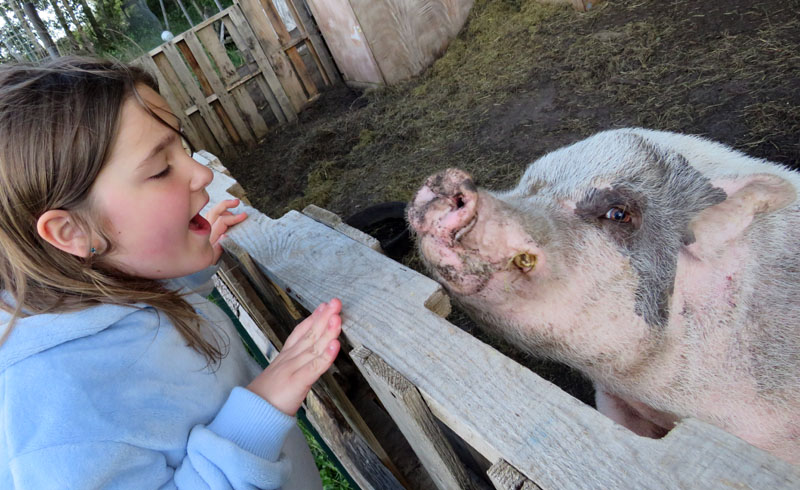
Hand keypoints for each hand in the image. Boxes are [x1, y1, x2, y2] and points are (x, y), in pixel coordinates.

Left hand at [205, 198, 247, 262]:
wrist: (194, 262)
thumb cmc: (206, 261)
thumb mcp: (213, 259)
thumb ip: (219, 249)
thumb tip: (225, 236)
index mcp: (210, 236)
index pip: (222, 221)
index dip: (233, 218)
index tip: (243, 216)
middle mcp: (205, 229)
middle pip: (215, 212)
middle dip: (226, 205)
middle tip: (237, 202)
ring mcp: (204, 226)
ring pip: (213, 212)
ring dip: (223, 207)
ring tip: (234, 204)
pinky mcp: (203, 225)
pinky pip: (211, 215)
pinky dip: (220, 211)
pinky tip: (227, 212)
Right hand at [247, 299, 341, 414]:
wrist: (250, 413)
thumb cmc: (266, 398)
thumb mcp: (280, 376)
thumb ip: (293, 366)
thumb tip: (305, 360)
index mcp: (286, 357)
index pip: (300, 333)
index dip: (313, 318)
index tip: (324, 306)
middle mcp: (290, 359)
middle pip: (309, 335)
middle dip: (324, 317)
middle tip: (335, 302)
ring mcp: (293, 369)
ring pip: (313, 347)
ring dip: (327, 331)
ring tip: (338, 317)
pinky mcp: (297, 382)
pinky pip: (314, 367)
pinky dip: (326, 356)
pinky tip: (335, 345)